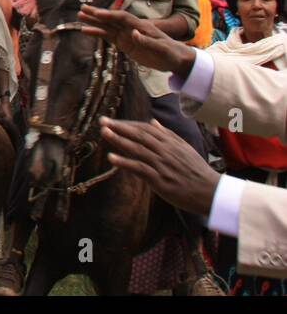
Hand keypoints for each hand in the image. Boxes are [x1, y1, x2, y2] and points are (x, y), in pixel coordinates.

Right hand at [77, 6, 195, 76]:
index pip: (122, 18)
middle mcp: (132, 28)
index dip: (109, 15)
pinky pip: (108, 37)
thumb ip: (147, 42)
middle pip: (112, 19)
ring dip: (94, 22)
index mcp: (141, 26)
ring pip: (107, 27)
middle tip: (82, 8)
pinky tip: (85, 31)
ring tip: (79, 17)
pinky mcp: (124, 43)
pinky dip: (97, 33)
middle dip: (97, 14)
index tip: (96, 13)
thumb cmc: (171, 53)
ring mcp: (127, 35)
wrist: (174, 59)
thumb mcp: (162, 49)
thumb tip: (133, 34)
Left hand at [101, 117, 219, 215]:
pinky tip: (111, 158)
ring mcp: (162, 165)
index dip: (128, 124)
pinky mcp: (160, 180)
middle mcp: (165, 151)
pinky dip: (125, 162)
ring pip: (137, 149)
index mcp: (171, 143)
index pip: (145, 129)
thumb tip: (153, 122)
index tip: (112, 121)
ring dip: (119, 140)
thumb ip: (168, 135)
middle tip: (101, 121)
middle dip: (119, 127)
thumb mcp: (184, 149)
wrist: (212, 192)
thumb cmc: (197, 172)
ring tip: (103, 132)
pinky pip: (140, 168)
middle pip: (139, 135)